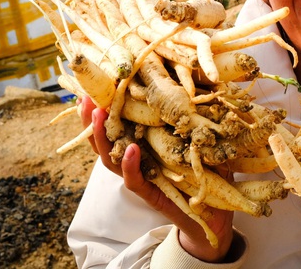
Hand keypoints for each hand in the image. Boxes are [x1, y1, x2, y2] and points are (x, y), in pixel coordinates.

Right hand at [80, 96, 234, 261]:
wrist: (215, 215)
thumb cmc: (208, 173)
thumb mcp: (203, 138)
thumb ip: (198, 118)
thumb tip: (204, 87)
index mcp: (146, 142)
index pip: (120, 123)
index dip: (105, 106)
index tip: (94, 85)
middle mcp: (137, 158)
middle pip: (106, 139)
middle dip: (92, 118)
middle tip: (85, 97)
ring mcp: (141, 176)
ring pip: (112, 159)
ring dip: (102, 137)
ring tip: (98, 115)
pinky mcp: (150, 193)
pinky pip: (134, 179)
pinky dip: (130, 165)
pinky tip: (130, 150)